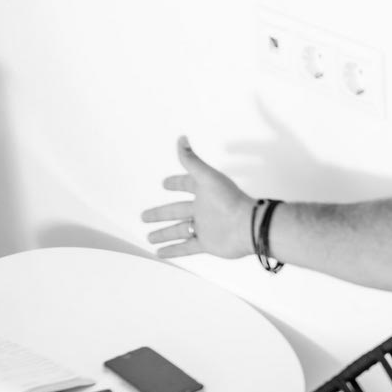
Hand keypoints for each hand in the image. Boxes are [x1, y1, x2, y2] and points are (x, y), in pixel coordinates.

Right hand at [141, 136, 254, 259]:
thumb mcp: (207, 177)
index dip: (176, 183)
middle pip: (176, 211)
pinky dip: (173, 250)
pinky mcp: (207, 244)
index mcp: (204, 191)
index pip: (186, 184)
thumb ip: (191, 160)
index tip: (164, 184)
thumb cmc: (230, 200)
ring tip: (149, 237)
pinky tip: (160, 253)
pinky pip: (186, 248)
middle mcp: (203, 209)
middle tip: (144, 216)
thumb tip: (181, 139)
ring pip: (179, 231)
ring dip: (164, 234)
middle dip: (161, 213)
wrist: (247, 226)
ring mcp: (205, 227)